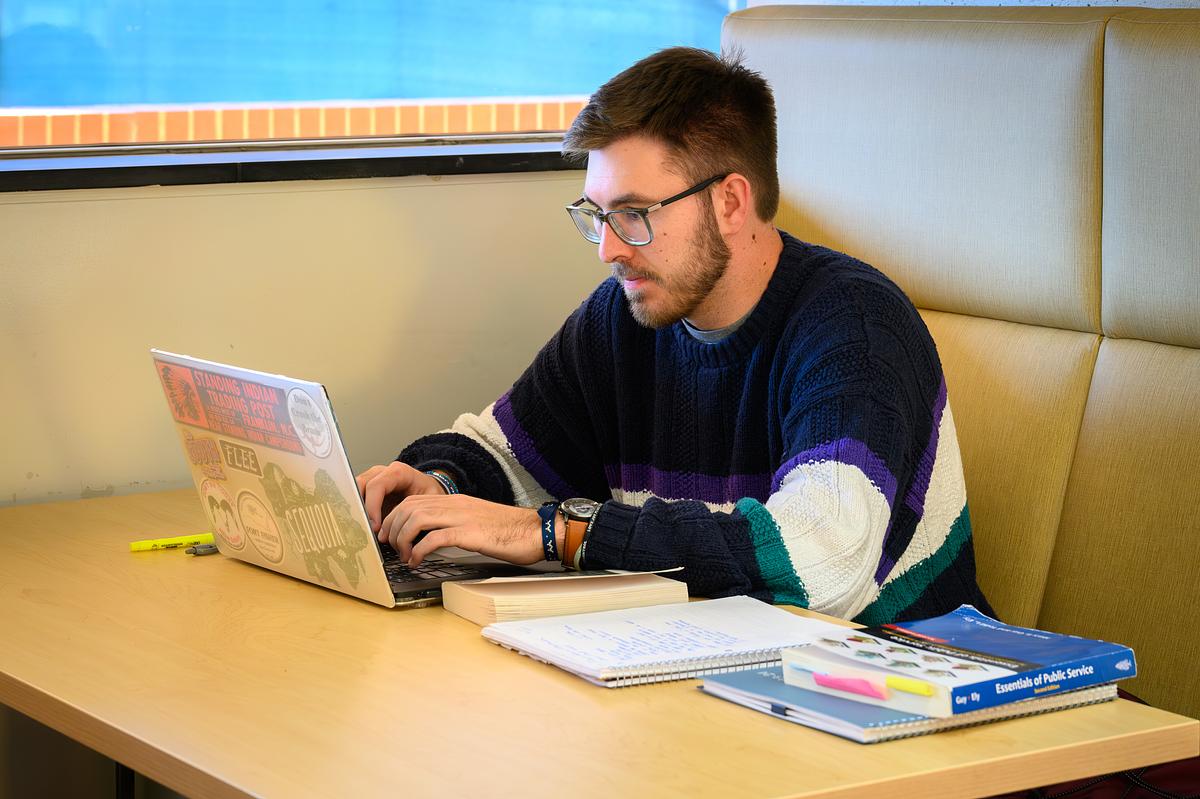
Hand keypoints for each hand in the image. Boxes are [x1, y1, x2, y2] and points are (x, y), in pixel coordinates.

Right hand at [355, 462, 446, 533]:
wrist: (427, 490)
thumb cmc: (429, 493)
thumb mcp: (430, 500)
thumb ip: (418, 511)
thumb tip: (405, 530)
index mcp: (398, 472)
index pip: (377, 485)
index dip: (372, 506)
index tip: (375, 526)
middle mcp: (382, 472)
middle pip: (361, 485)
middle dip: (361, 509)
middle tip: (366, 529)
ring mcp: (372, 479)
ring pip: (354, 491)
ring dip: (356, 511)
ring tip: (363, 529)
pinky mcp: (367, 489)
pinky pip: (356, 498)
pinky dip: (357, 512)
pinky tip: (363, 526)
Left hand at [378, 493, 543, 566]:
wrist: (535, 531)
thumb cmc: (510, 531)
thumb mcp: (476, 522)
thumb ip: (455, 525)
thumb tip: (434, 539)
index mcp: (456, 501)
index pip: (414, 500)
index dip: (395, 517)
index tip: (390, 534)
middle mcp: (455, 504)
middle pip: (409, 507)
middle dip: (392, 527)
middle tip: (390, 546)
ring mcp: (462, 517)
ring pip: (416, 519)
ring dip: (403, 539)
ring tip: (403, 555)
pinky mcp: (469, 533)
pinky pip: (433, 538)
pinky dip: (418, 550)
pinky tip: (417, 561)